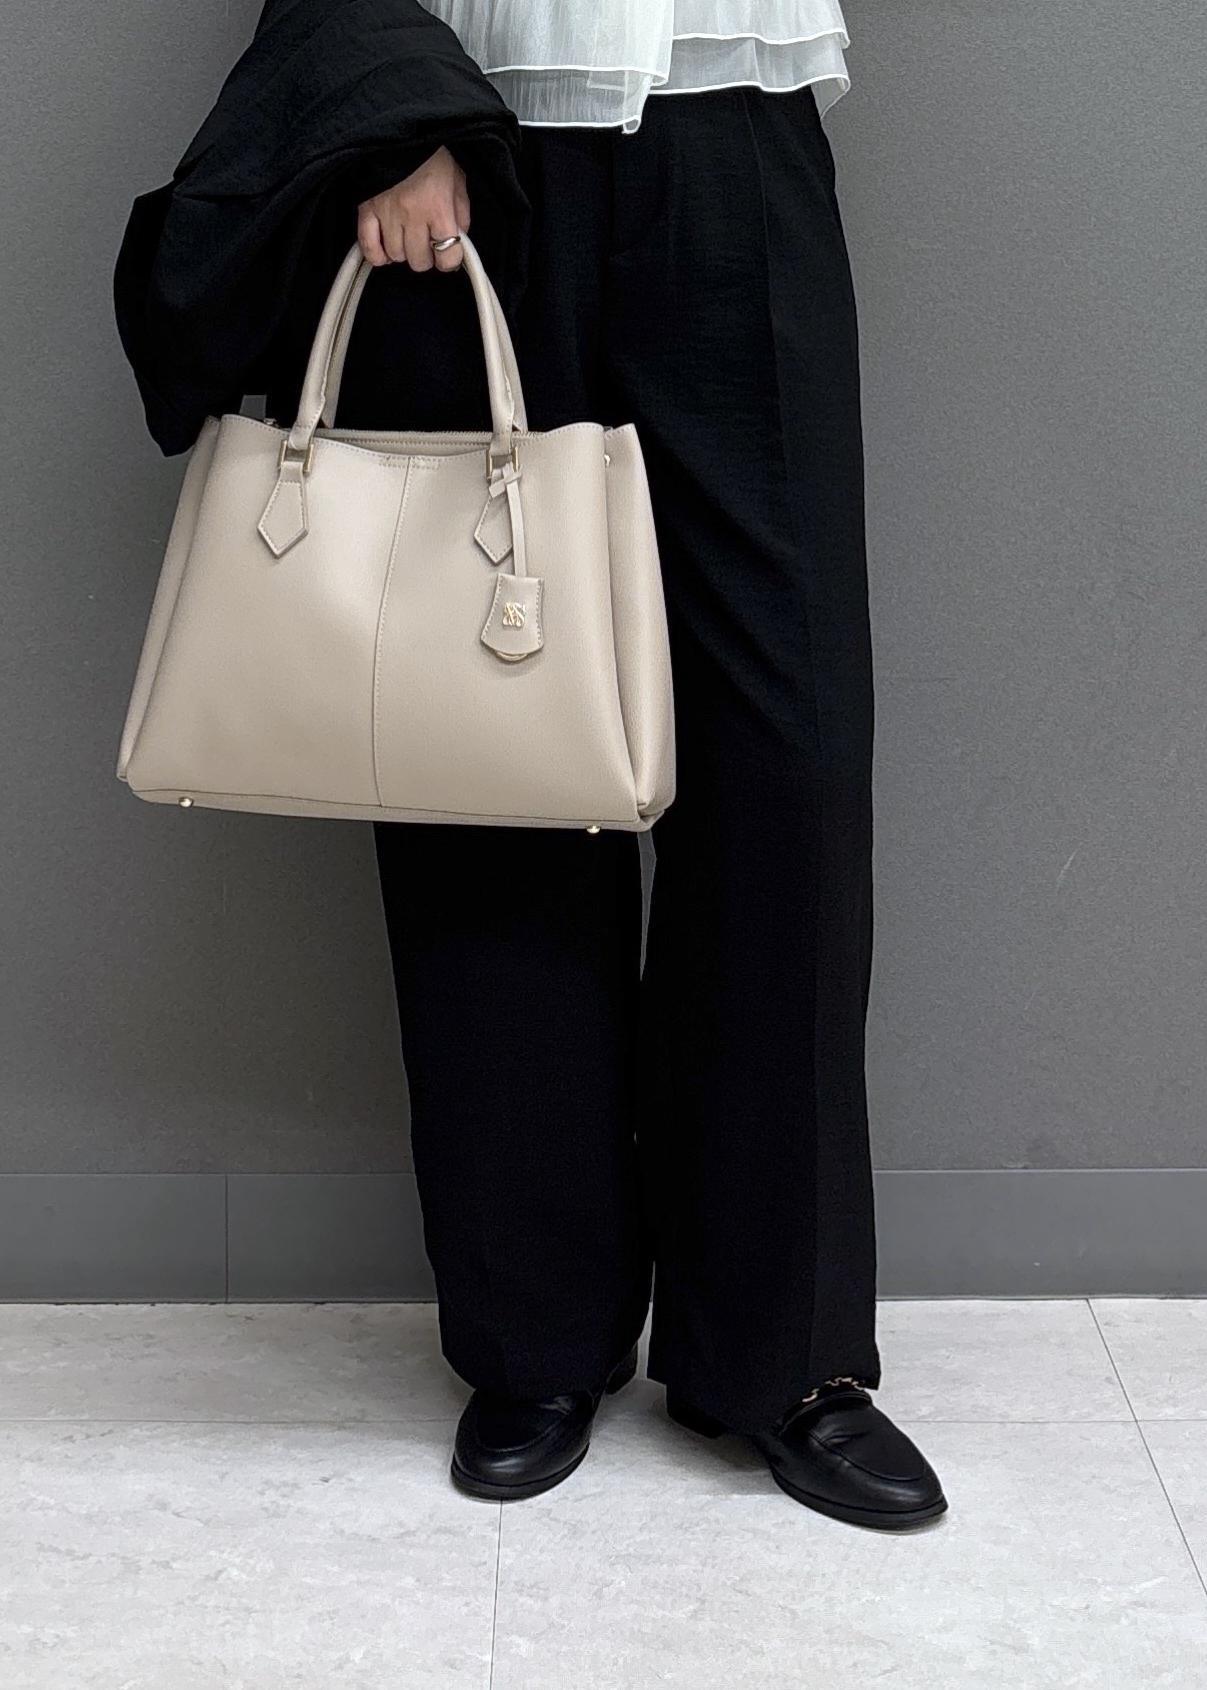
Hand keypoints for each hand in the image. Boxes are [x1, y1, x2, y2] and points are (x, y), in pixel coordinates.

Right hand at [357, 146, 469, 272]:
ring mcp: (387, 214)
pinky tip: (385, 249)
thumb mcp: (457, 179)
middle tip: (425, 242)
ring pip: (395, 256)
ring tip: (405, 237)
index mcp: (439, 208)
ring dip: (402, 251)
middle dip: (425, 256)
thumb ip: (461, 211)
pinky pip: (368, 246)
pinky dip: (377, 254)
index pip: (448, 257)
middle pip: (419, 261)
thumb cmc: (431, 154)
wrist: (399, 128)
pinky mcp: (366, 209)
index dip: (450, 260)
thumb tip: (459, 237)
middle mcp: (413, 216)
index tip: (448, 253)